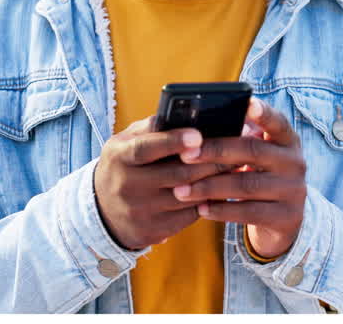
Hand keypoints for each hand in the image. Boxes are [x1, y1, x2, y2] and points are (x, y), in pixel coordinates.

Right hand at [93, 116, 226, 249]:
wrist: (102, 211)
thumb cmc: (127, 164)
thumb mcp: (128, 141)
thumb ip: (155, 126)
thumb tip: (190, 111)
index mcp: (120, 156)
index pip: (147, 148)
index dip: (173, 142)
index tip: (199, 135)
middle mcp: (127, 185)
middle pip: (178, 174)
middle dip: (213, 161)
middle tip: (240, 149)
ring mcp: (140, 211)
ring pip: (189, 196)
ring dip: (218, 181)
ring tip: (239, 166)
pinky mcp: (153, 231)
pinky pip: (190, 215)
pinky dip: (211, 201)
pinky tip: (225, 189)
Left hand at [172, 98, 306, 258]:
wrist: (286, 220)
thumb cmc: (261, 178)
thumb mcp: (260, 158)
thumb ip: (241, 141)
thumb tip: (198, 128)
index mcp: (288, 141)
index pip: (278, 122)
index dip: (264, 113)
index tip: (247, 103)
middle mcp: (295, 162)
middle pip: (254, 151)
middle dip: (216, 151)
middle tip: (185, 155)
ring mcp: (294, 190)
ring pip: (247, 185)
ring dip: (210, 187)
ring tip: (181, 191)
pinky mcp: (287, 216)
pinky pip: (248, 212)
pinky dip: (221, 210)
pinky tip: (201, 209)